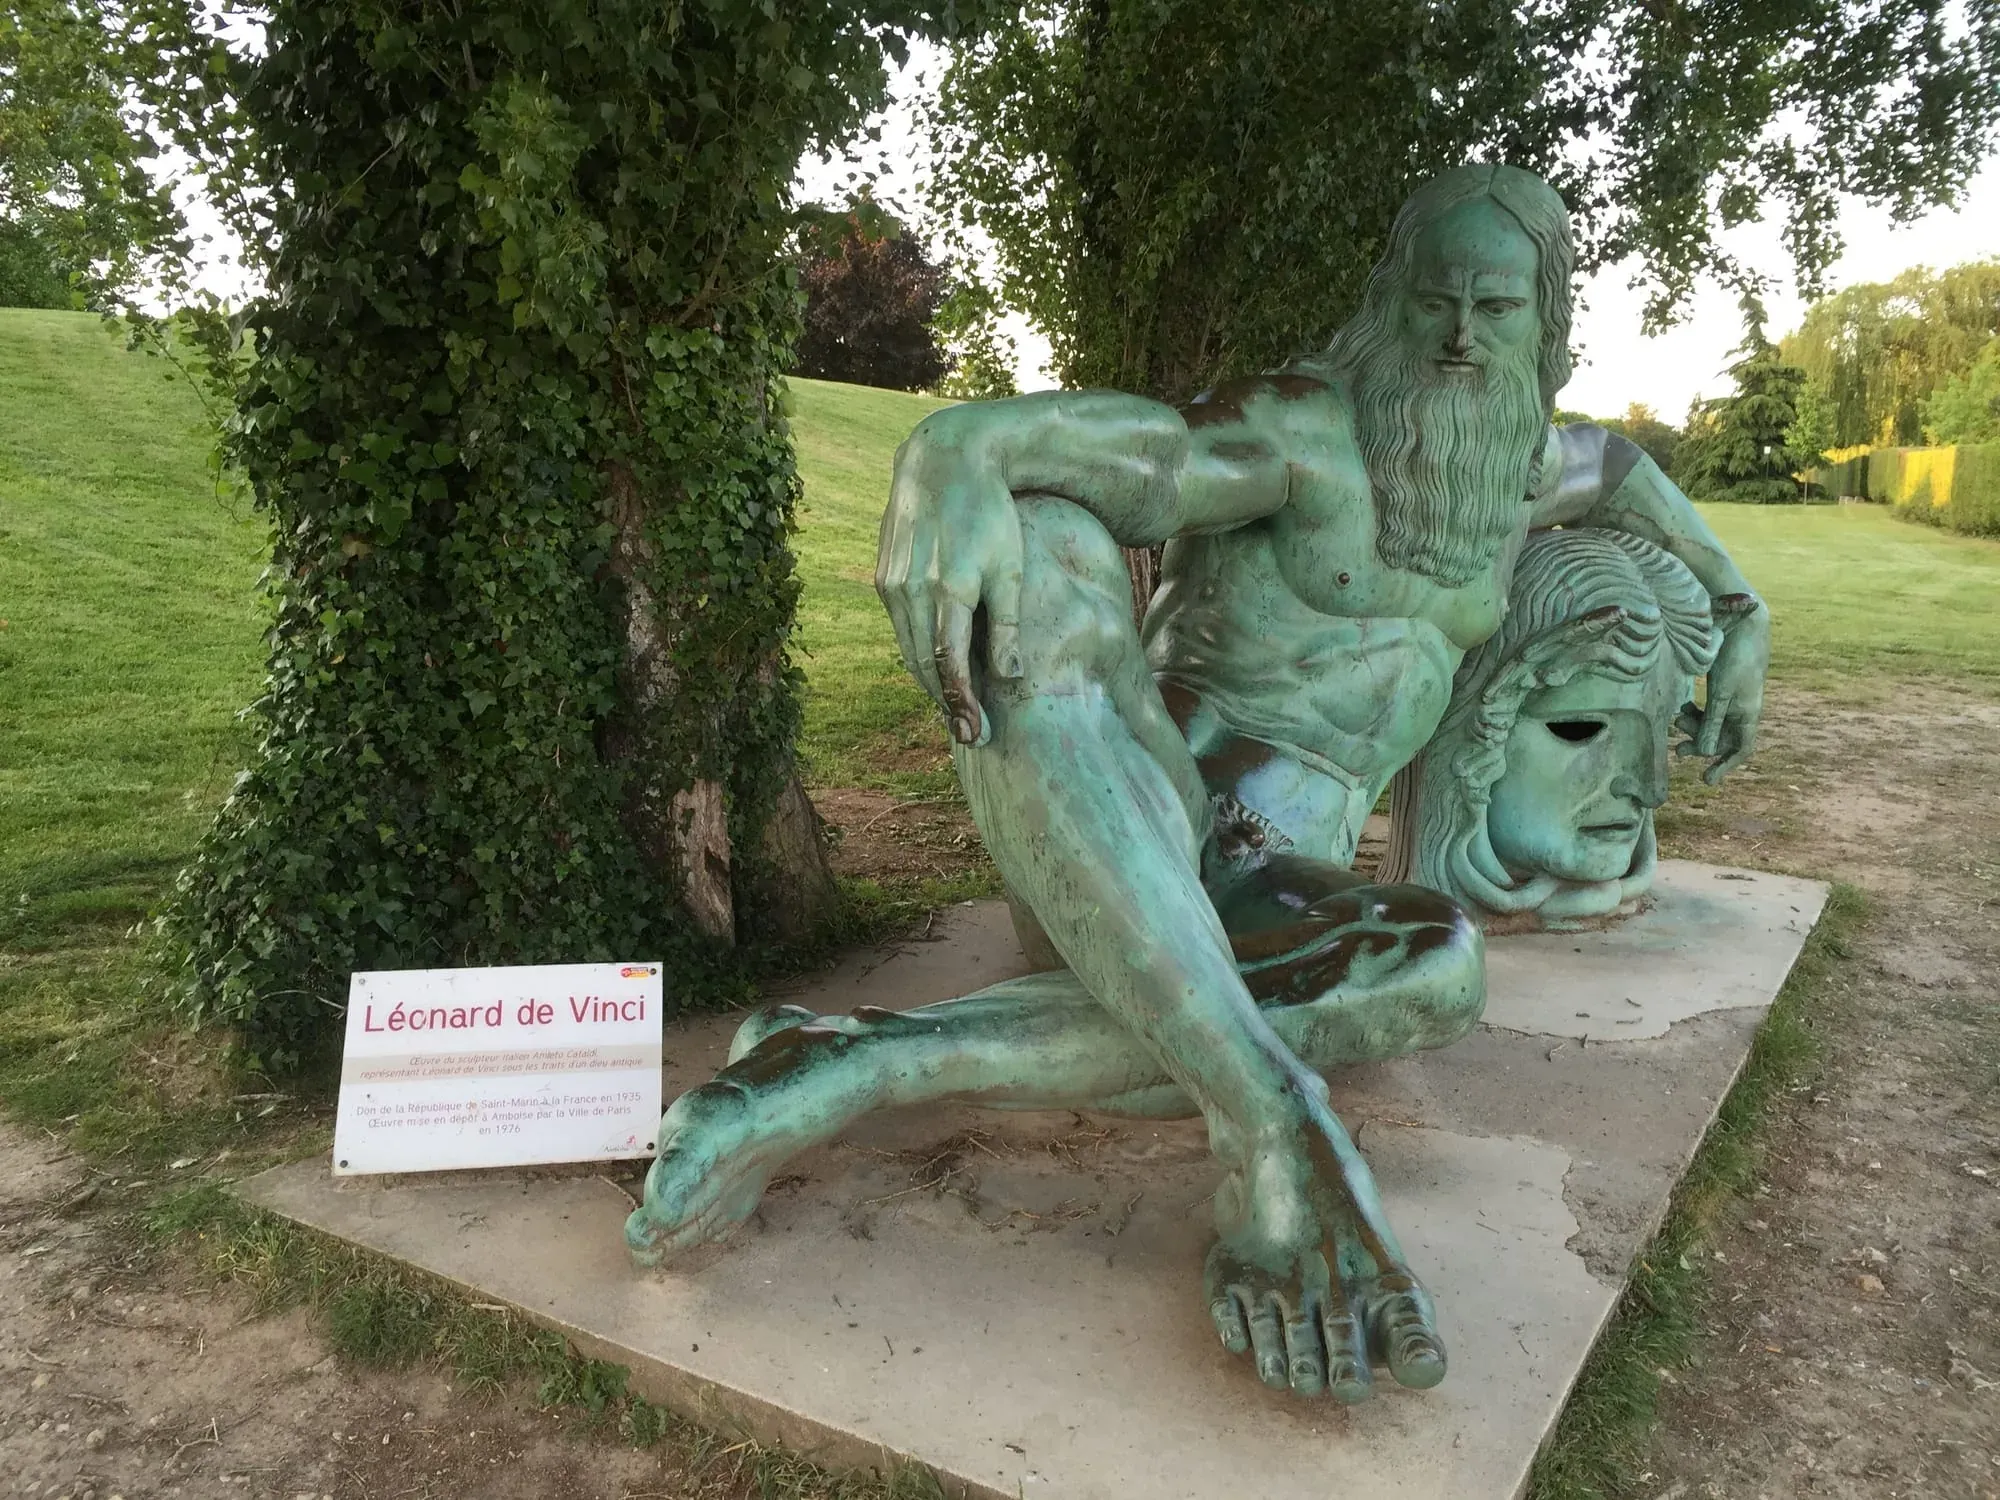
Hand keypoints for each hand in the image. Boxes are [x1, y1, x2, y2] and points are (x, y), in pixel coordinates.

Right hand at [875, 417, 1024, 746]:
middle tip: (969, 735)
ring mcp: (891, 584)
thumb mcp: (1010, 566)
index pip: (950, 665)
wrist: (944, 460)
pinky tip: (937, 665)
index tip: (976, 734)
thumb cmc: (990, 512)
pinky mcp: (883, 576)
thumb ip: (1009, 624)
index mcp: (948, 590)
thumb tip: (1010, 679)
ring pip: (908, 649)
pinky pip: (901, 627)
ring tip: (955, 709)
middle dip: (945, 704)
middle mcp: (911, 591)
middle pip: (923, 665)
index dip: (962, 704)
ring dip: (929, 682)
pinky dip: (918, 651)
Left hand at [1676, 593, 1767, 783]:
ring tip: (1676, 721)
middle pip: (1722, 737)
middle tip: (1678, 751)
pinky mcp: (1723, 684)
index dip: (1725, 766)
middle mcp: (1742, 709)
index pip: (1741, 749)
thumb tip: (1705, 754)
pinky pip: (1709, 706)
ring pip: (1712, 721)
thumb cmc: (1735, 660)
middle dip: (1701, 744)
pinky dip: (1696, 710)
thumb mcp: (1721, 695)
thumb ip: (1712, 723)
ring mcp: (1733, 696)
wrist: (1745, 624)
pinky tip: (1683, 705)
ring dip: (1695, 726)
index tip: (1706, 779)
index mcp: (1748, 714)